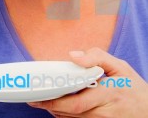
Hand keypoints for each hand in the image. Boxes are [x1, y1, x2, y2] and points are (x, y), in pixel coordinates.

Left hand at [28, 47, 147, 116]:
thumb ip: (97, 56)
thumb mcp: (120, 66)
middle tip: (33, 99)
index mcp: (107, 94)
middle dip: (49, 106)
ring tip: (41, 100)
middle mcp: (103, 112)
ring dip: (55, 111)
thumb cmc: (133, 87)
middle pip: (71, 113)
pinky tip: (57, 107)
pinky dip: (66, 115)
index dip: (54, 100)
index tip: (38, 94)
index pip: (76, 101)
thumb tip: (73, 55)